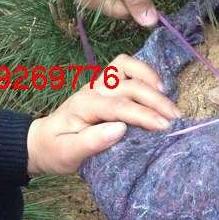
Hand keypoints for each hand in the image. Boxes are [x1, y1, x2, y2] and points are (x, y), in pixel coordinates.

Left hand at [26, 55, 180, 175]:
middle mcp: (93, 89)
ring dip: (150, 79)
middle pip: (129, 85)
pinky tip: (158, 88)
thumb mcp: (68, 153)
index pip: (119, 107)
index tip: (164, 127)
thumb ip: (92, 142)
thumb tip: (120, 129)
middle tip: (176, 118)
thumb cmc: (56, 150)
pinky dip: (143, 71)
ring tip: (168, 99)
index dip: (144, 115)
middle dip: (155, 101)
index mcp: (84, 106)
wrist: (42, 141)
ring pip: (127, 66)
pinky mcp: (105, 83)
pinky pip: (125, 66)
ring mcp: (99, 83)